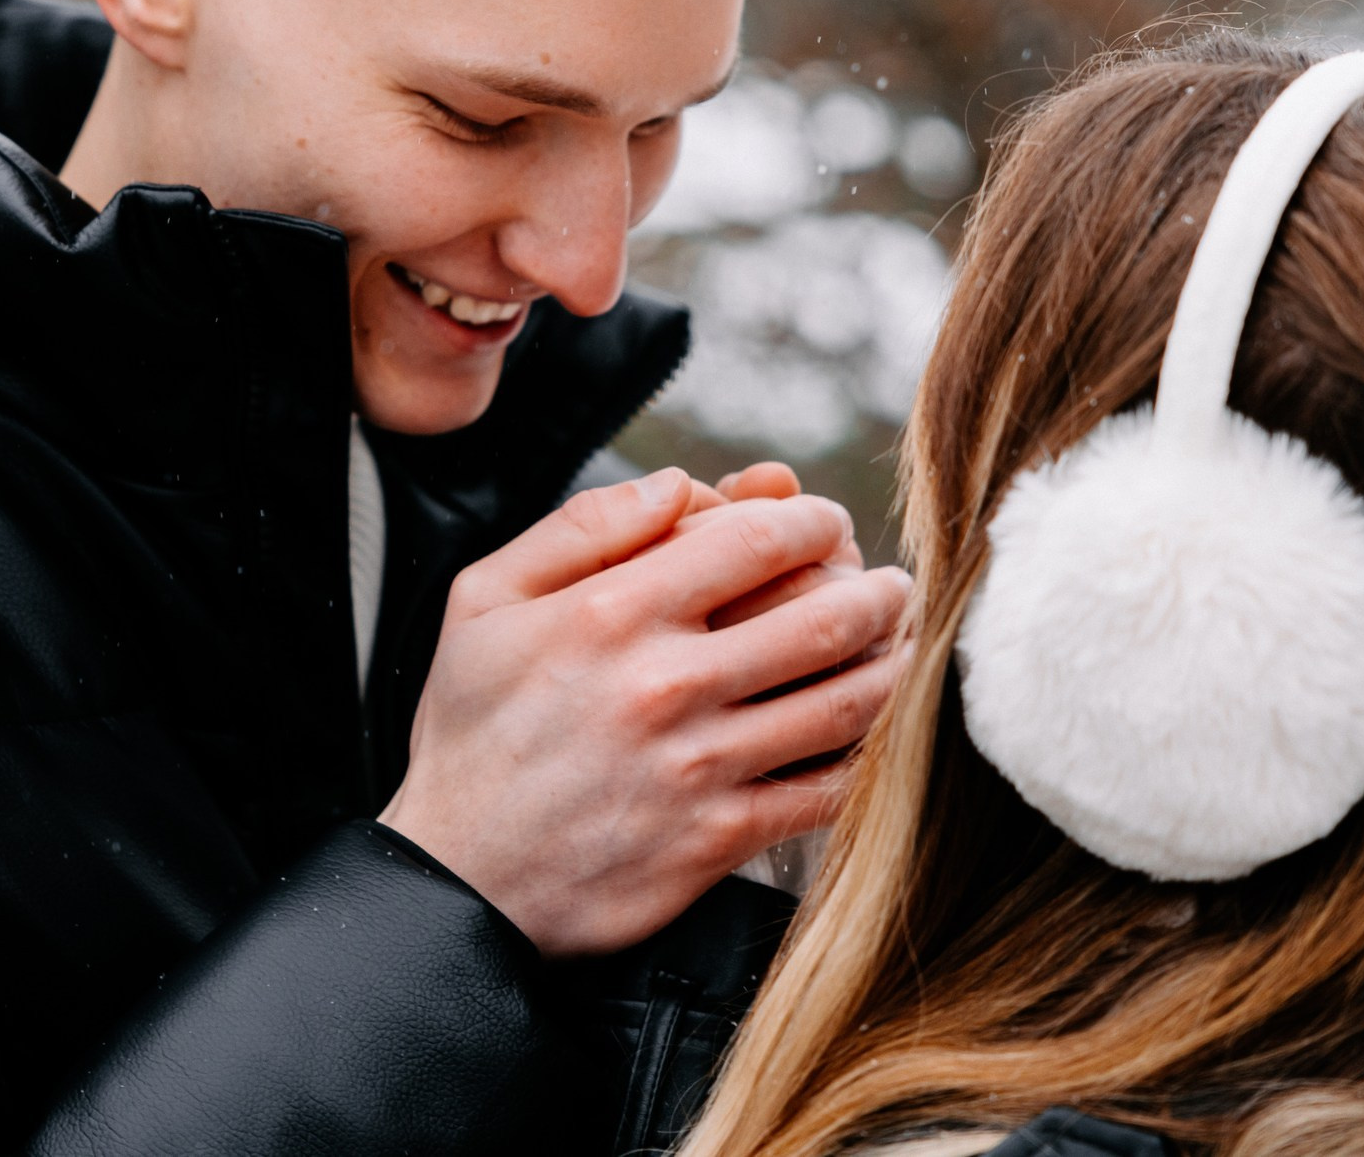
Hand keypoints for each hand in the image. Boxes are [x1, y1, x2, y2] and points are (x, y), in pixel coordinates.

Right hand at [377, 467, 909, 955]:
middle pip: (823, 617)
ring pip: (843, 704)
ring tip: (906, 648)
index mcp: (614, 613)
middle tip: (895, 585)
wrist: (457, 879)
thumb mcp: (485, 599)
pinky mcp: (719, 839)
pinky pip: (826, 791)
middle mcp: (666, 685)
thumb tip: (681, 485)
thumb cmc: (472, 731)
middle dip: (878, 592)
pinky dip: (867, 758)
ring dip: (893, 668)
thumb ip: (582, 526)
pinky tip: (874, 736)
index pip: (757, 541)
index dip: (814, 520)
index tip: (827, 523)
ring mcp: (700, 767)